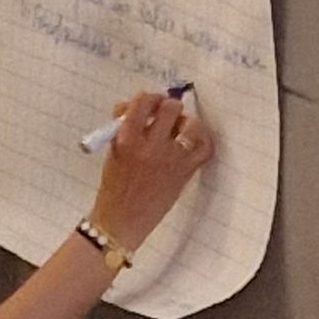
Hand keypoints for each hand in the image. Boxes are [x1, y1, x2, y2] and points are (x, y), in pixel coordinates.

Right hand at [88, 91, 213, 251]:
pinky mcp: (185, 172)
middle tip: (165, 113)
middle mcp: (151, 146)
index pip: (142, 101)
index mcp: (127, 139)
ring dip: (185, 122)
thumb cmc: (114, 185)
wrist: (122, 220)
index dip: (147, 97)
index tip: (148, 103)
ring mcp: (171, 159)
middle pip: (170, 108)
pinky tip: (193, 140)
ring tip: (179, 129)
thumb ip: (124, 127)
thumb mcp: (113, 151)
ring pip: (191, 125)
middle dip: (167, 106)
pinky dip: (202, 140)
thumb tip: (138, 106)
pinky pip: (205, 148)